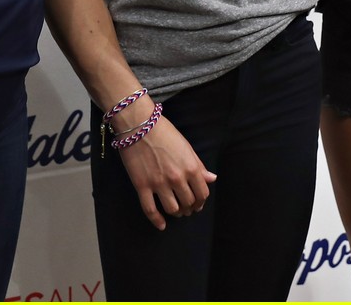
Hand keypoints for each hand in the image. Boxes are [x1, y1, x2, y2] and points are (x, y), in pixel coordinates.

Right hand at [118, 112, 216, 229]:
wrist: (139, 125)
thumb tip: (211, 179)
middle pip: (188, 203)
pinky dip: (157, 220)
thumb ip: (199, 165)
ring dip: (176, 213)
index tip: (198, 203)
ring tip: (176, 211)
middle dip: (189, 208)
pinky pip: (150, 210)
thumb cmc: (164, 132)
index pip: (202, 193)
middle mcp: (177, 178)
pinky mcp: (142, 186)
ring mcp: (159, 183)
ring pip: (172, 209)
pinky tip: (161, 225)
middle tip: (186, 208)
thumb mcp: (186, 147)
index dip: (201, 201)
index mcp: (190, 167)